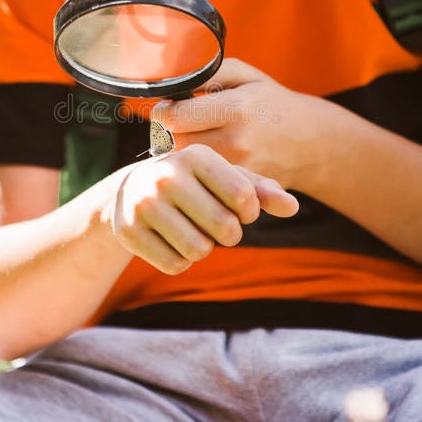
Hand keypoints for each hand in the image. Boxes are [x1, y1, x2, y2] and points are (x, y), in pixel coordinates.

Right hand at [110, 143, 297, 273]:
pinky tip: (171, 241)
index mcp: (196, 156)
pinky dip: (180, 261)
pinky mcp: (128, 231)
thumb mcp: (225, 178)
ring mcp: (144, 203)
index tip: (239, 208)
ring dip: (203, 248)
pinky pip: (174, 264)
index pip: (243, 197)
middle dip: (228, 234)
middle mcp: (167, 175)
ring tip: (192, 231)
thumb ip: (260, 191)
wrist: (131, 190)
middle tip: (215, 224)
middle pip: (224, 228)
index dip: (249, 212)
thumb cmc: (194, 184)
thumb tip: (292, 207)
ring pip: (199, 250)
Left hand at [152, 58, 326, 189]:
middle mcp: (237, 142)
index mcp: (236, 108)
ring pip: (187, 166)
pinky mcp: (241, 188)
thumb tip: (171, 80)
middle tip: (180, 125)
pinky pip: (204, 181)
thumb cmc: (271, 102)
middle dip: (170, 133)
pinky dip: (199, 171)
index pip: (174, 117)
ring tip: (194, 139)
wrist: (312, 142)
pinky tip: (207, 159)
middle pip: (175, 143)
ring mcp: (240, 170)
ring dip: (182, 153)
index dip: (164, 111)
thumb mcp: (244, 75)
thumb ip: (207, 73)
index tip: (169, 107)